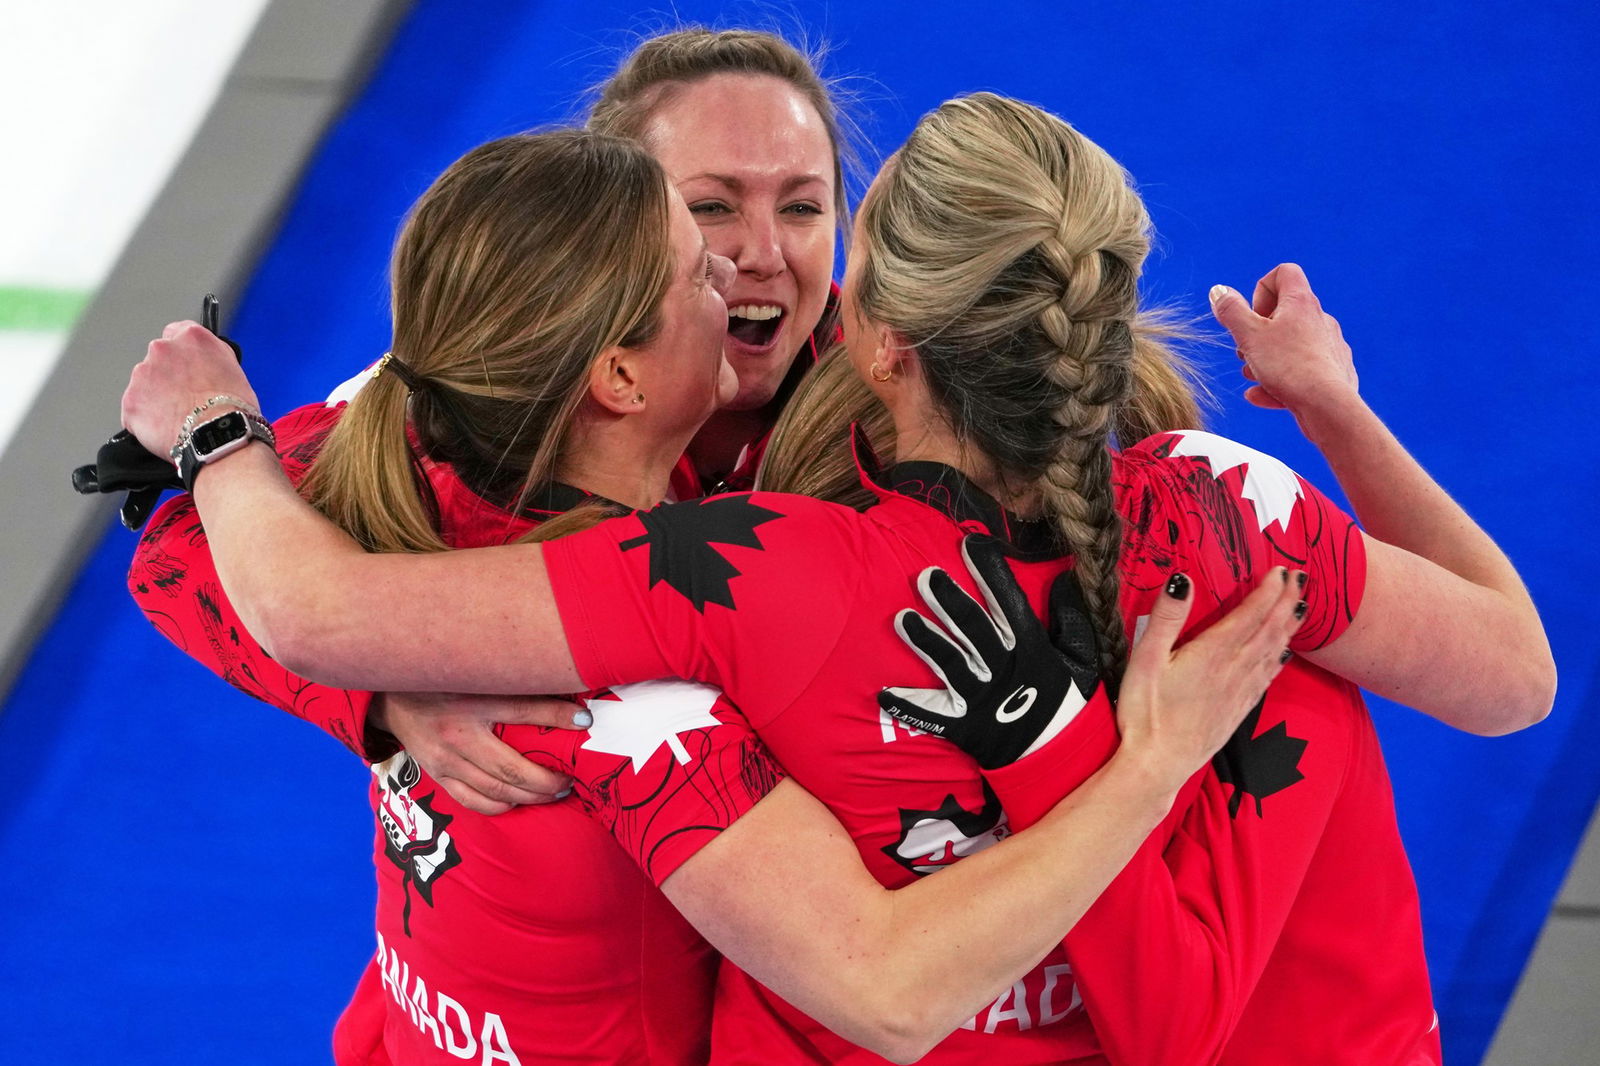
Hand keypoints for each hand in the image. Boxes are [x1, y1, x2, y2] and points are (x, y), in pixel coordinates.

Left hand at [121, 320, 258, 457]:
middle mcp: (162, 349)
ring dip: (157, 397)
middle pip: (159, 359)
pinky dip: (147, 419)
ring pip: (145, 384)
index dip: (185, 354)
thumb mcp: (234, 368)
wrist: (219, 437)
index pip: (176, 332)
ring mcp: (142, 375)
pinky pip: (135, 410)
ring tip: (179, 416)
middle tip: (187, 397)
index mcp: (190, 337)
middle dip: (169, 376)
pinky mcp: (131, 401)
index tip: (189, 368)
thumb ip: (211, 356)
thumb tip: (203, 362)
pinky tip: (167, 428)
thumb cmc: (232, 409)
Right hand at [374, 692, 589, 814]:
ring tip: (556, 791)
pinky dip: (500, 805)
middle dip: (548, 778)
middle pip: (512, 766)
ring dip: (531, 795)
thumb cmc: (442, 680)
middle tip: (572, 778)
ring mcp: (444, 759)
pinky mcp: (436, 774)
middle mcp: (456, 733)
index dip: (557, 716)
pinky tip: (519, 800)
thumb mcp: (474, 672)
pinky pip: (472, 800)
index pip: (523, 709)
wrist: (391, 697)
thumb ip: (510, 679)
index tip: (586, 721)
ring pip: (495, 789)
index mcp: (470, 699)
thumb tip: (557, 682)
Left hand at [878, 536, 1102, 769]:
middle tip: (927, 576)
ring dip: (925, 641)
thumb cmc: (1066, 702)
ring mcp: (981, 699)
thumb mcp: (1081, 659)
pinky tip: (883, 693)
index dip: (991, 573)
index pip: (1009, 604)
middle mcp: (1003, 670)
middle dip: (950, 602)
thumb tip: (1066, 576)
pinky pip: (933, 715)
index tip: (971, 545)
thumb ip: (1071, 618)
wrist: (1058, 761)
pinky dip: (908, 705)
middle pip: (973, 630)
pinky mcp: (964, 726)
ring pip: (950, 664)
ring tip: (901, 618)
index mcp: (1032, 649)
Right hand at [1113, 569, 1303, 792]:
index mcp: (1213, 653)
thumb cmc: (1145, 712)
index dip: (1268, 590)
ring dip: (1290, 626)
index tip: (1279, 569)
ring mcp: (1240, 692)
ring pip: (1274, 652)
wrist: (1158, 765)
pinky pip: (1268, 677)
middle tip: (1300, 577)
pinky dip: (1280, 659)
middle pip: (1270, 629)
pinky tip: (1285, 654)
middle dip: (1287, 601)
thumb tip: (1183, 579)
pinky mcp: (1239, 710)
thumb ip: (1166, 618)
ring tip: (1301, 605)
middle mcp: (1234, 669)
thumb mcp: (1145, 660)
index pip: (1250, 614)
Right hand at [1209, 263, 1357, 420]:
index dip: (1261, 289)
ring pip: (1291, 344)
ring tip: (1252, 375)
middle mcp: (1320, 319)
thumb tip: (1219, 291)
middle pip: (1284, 312)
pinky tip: (1260, 396)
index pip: (1283, 273)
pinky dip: (1279, 381)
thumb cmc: (1288, 367)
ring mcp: (1329, 345)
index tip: (1252, 315)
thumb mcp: (1248, 336)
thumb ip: (1231, 311)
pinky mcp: (1334, 372)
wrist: (1327, 406)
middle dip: (1258, 332)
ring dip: (1265, 357)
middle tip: (1246, 350)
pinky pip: (1301, 371)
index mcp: (1301, 302)